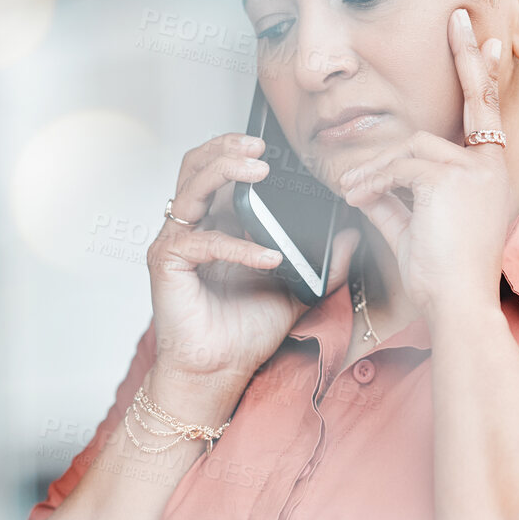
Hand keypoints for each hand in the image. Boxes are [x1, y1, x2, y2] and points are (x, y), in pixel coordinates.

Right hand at [146, 131, 360, 418]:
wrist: (218, 373)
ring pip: (191, 187)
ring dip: (224, 170)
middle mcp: (191, 228)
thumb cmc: (244, 334)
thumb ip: (322, 263)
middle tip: (261, 145)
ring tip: (258, 169)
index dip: (239, 150)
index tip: (276, 146)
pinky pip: (202, 241)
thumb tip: (351, 236)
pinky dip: (238, 245)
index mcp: (216, 226)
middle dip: (226, 147)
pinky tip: (268, 256)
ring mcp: (175, 243)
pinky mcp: (167, 264)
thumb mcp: (296, 290)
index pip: (217, 170)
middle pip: (195, 165)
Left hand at [336, 7, 509, 325]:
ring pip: (411, 146)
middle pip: (473, 102)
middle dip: (466, 58)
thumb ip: (391, 201)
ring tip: (350, 194)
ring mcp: (475, 170)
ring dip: (374, 169)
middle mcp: (489, 166)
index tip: (486, 40)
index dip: (480, 75)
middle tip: (461, 18)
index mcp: (486, 174)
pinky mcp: (452, 178)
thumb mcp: (410, 229)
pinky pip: (399, 166)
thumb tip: (365, 184)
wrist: (454, 307)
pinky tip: (355, 199)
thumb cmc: (439, 278)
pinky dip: (372, 182)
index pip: (482, 115)